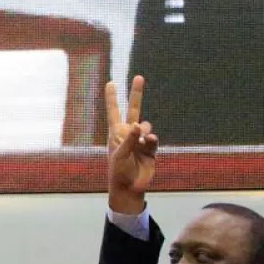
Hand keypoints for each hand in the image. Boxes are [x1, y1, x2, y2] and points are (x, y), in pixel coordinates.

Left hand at [104, 75, 157, 213]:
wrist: (130, 187)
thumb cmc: (118, 171)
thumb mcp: (119, 155)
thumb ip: (129, 139)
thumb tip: (137, 124)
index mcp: (116, 133)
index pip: (113, 112)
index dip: (112, 98)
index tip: (110, 83)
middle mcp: (128, 133)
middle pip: (134, 109)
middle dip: (136, 93)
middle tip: (139, 77)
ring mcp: (140, 140)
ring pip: (147, 126)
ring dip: (145, 131)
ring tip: (141, 141)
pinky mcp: (151, 148)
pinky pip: (153, 139)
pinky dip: (151, 139)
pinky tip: (149, 141)